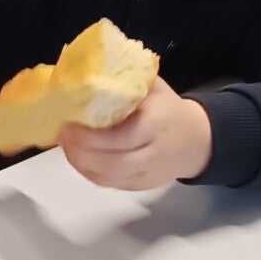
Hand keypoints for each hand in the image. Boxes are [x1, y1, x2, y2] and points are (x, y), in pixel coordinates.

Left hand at [59, 79, 213, 188]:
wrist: (198, 141)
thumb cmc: (169, 109)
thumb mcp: (154, 88)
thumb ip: (125, 83)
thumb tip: (86, 74)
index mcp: (157, 124)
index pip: (121, 138)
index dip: (90, 136)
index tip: (69, 123)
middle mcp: (153, 153)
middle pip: (112, 163)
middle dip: (80, 152)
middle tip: (62, 135)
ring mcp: (148, 174)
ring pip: (108, 178)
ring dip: (81, 164)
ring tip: (66, 146)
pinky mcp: (141, 185)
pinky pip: (110, 185)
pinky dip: (89, 173)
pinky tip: (79, 158)